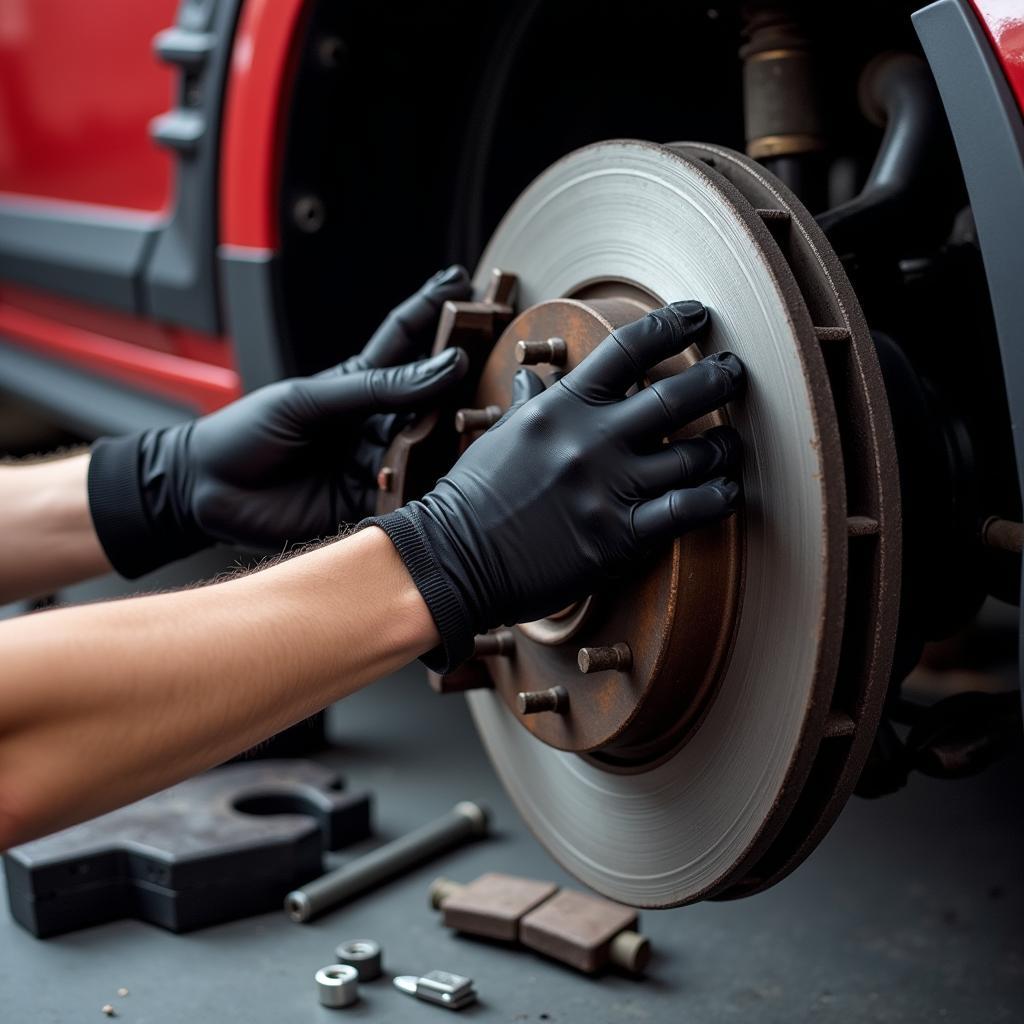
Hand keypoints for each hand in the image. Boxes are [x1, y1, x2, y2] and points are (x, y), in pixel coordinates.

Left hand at [89, 266, 471, 577]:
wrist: (207, 490)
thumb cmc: (248, 431)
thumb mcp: (311, 400)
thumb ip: (378, 387)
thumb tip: (445, 366)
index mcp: (360, 384)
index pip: (407, 338)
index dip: (436, 309)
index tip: (467, 283)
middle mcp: (377, 421)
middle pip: (434, 396)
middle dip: (469, 379)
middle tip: (508, 360)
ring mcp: (378, 462)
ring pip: (433, 447)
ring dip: (460, 438)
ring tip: (493, 421)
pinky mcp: (373, 502)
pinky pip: (414, 494)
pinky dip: (435, 488)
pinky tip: (459, 478)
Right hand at [366, 300, 744, 670]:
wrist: (454, 558)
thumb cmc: (474, 497)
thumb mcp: (502, 436)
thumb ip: (530, 403)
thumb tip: (532, 374)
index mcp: (563, 407)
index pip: (628, 350)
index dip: (671, 325)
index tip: (697, 315)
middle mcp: (592, 440)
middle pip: (676, 396)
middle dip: (717, 380)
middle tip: (735, 373)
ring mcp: (609, 488)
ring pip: (693, 455)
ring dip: (723, 447)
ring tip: (731, 444)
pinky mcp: (620, 536)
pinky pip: (687, 510)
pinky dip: (717, 497)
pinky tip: (727, 491)